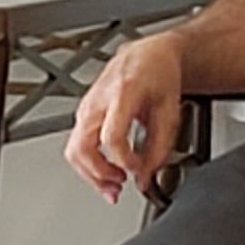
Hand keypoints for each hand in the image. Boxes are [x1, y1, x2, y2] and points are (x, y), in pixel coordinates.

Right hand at [64, 35, 183, 203]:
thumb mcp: (170, 112)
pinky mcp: (83, 113)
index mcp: (122, 94)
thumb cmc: (159, 74)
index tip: (138, 171)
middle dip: (98, 175)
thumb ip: (159, 148)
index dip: (124, 161)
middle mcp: (97, 100)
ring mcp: (86, 106)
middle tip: (118, 188)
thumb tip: (145, 177)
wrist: (148, 56)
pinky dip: (90, 164)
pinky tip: (107, 172)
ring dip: (91, 174)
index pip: (111, 137)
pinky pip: (78, 145)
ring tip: (112, 186)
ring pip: (74, 150)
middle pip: (82, 147)